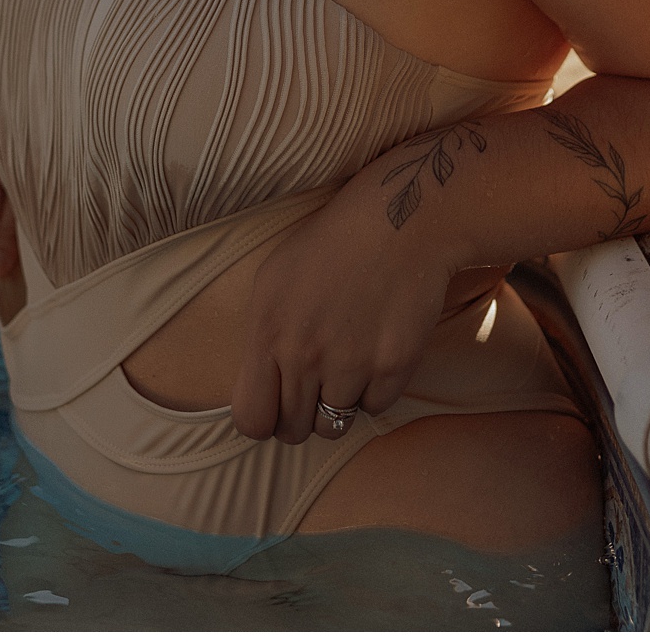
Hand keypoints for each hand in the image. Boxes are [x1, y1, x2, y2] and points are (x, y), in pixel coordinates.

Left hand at [229, 167, 451, 444]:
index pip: (251, 418)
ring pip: (334, 424)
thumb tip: (259, 387)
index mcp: (267, 331)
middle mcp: (304, 354)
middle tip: (317, 386)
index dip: (264, 419)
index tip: (277, 406)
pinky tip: (376, 352)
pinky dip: (375, 390)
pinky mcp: (392, 367)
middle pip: (293, 429)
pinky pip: (374, 408)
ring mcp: (350, 364)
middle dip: (302, 415)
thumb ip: (263, 336)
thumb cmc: (332, 243)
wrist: (398, 220)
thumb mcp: (274, 278)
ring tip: (348, 363)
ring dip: (339, 403)